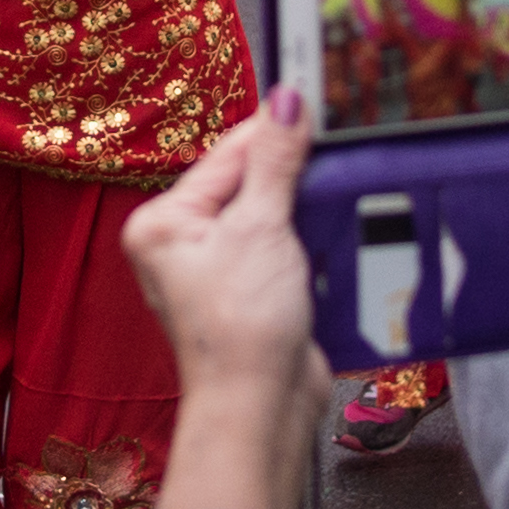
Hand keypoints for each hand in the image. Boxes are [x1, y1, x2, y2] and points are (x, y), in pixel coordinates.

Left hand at [122, 100, 330, 508]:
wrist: (262, 407)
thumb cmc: (241, 326)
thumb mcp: (261, 229)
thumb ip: (274, 163)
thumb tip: (285, 101)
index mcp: (162, 222)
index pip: (225, 157)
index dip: (273, 130)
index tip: (313, 100)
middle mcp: (182, 244)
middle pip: (248, 185)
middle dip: (293, 172)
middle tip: (338, 142)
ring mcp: (219, 272)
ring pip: (273, 218)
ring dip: (308, 207)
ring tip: (346, 181)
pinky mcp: (254, 296)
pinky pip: (287, 250)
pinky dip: (313, 240)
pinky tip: (341, 226)